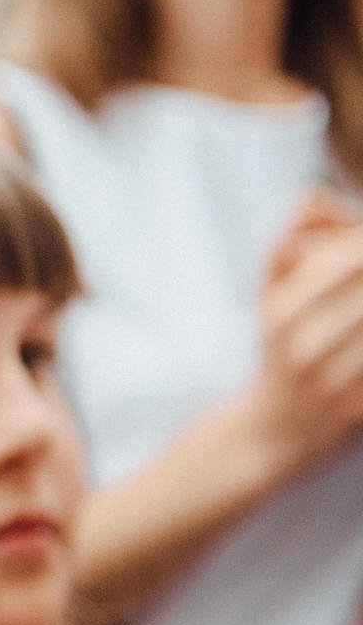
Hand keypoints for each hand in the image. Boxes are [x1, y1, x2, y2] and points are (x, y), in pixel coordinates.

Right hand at [243, 190, 362, 479]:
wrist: (274, 430)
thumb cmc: (278, 349)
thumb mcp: (270, 293)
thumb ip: (292, 240)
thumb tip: (316, 194)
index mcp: (280, 311)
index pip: (342, 258)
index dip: (358, 244)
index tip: (361, 242)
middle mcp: (304, 344)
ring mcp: (333, 381)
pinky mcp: (356, 410)